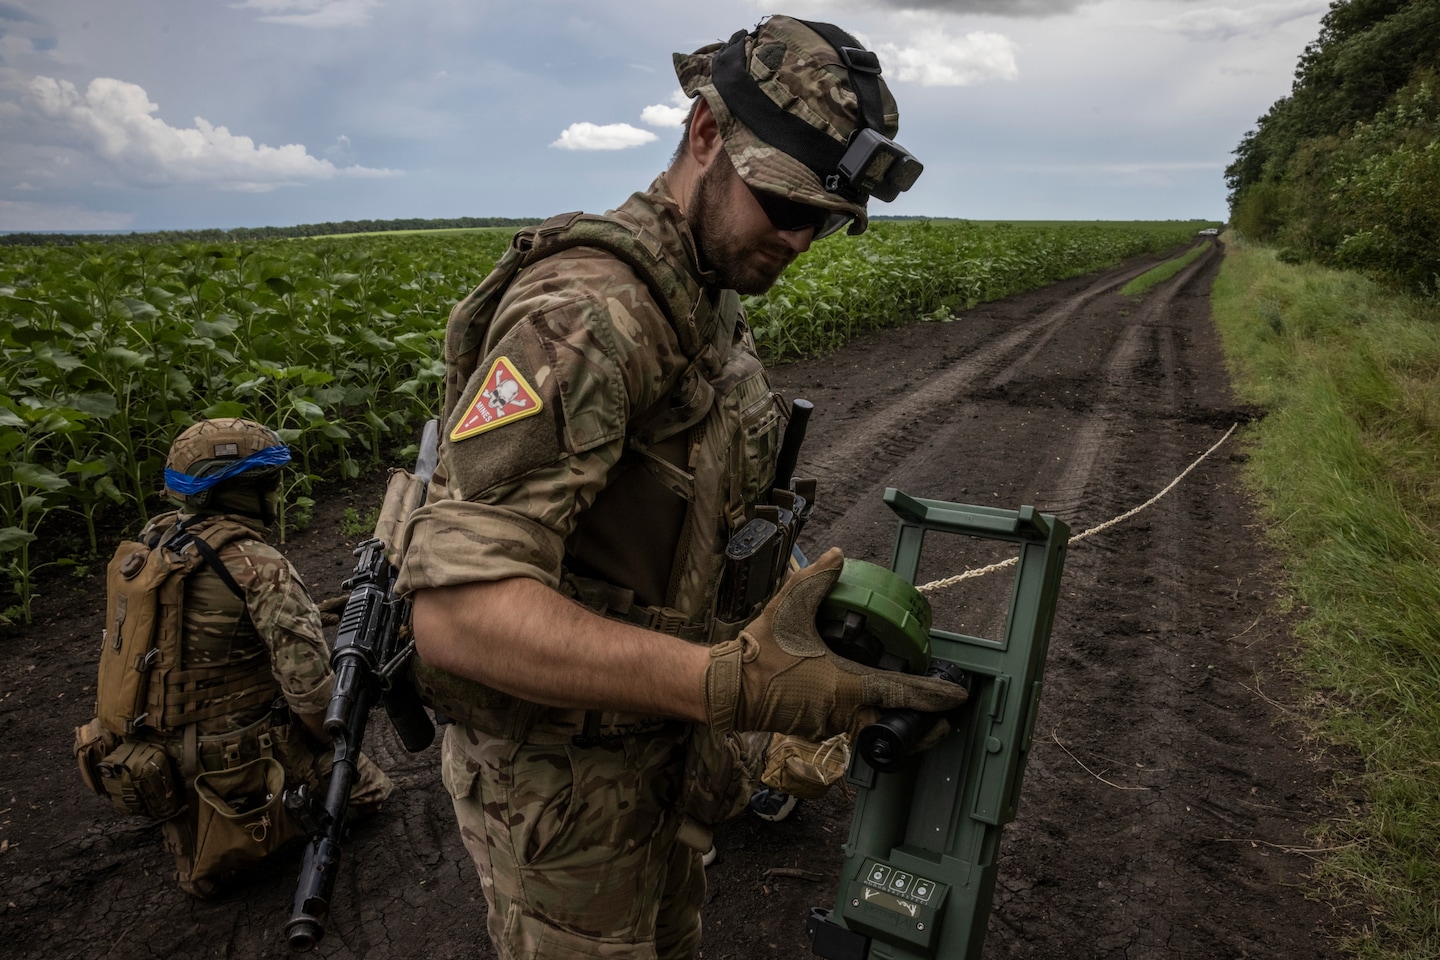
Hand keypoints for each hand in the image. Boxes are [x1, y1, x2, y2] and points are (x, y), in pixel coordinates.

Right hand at [702, 547, 966, 740]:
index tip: (956, 698)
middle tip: (942, 717)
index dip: (933, 697)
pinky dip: (868, 719)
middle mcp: (843, 710)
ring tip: (912, 710)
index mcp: (847, 684)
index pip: (901, 694)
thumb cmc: (760, 654)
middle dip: (921, 723)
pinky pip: (851, 727)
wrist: (727, 688)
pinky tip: (868, 704)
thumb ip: (815, 580)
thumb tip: (836, 556)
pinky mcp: (815, 728)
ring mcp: (829, 724)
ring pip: (873, 727)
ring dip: (894, 720)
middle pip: (894, 723)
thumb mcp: (789, 609)